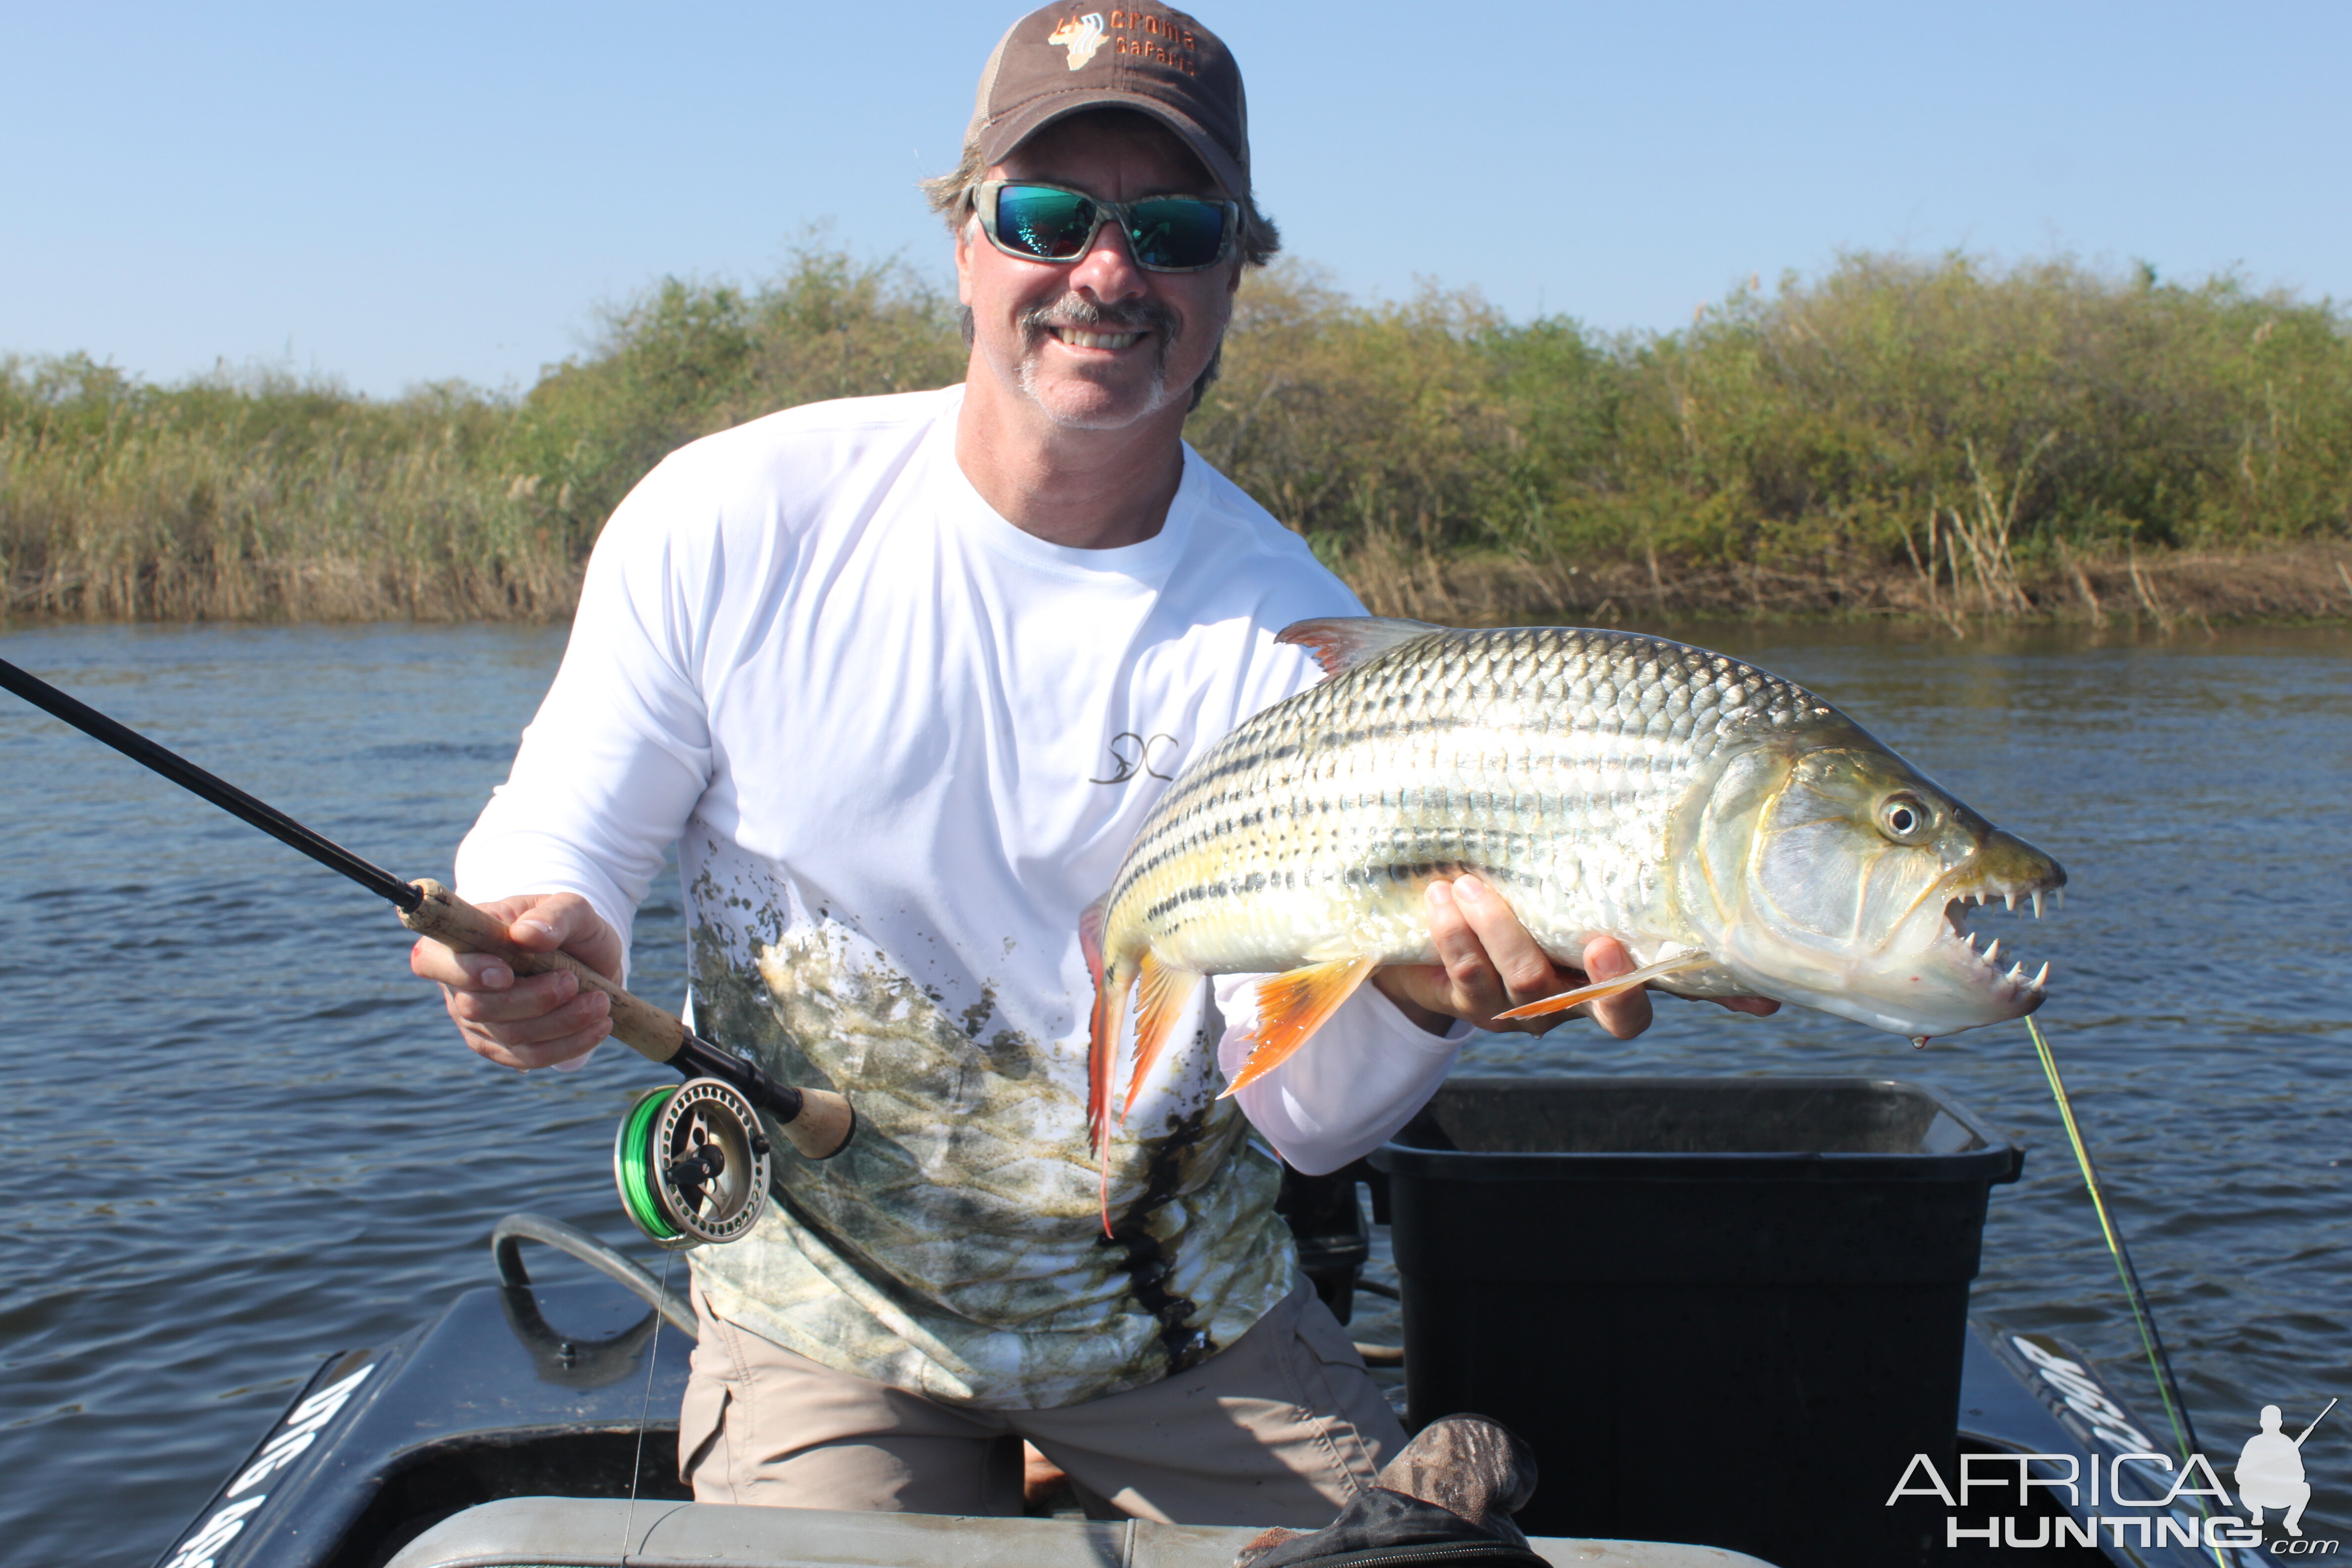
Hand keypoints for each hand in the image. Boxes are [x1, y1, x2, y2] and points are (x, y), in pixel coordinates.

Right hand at [408, 892, 622, 1069]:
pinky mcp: (503, 1048)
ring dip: (561, 1022)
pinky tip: (599, 1025)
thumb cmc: (567, 927)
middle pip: (475, 1006)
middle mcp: (459, 984)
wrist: (588, 959)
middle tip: (572, 981)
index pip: (431, 959)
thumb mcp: (572, 909)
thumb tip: (525, 935)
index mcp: (462, 939)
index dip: (461, 971)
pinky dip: (570, 1044)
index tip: (505, 973)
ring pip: (508, 1035)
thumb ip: (553, 914)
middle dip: (531, 999)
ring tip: (599, 1002)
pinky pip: (530, 1057)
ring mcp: (478, 1021)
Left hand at [1369, 874, 1777, 1038]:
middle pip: (1601, 1009)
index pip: (1646, 1000)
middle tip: (1599, 942)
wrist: (1440, 941)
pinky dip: (1454, 935)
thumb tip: (1745, 954)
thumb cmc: (1532, 914)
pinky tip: (1441, 898)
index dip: (1644, 985)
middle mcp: (1572, 1004)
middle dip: (1604, 980)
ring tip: (1472, 884)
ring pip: (1523, 982)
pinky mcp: (1470, 1001)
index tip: (1633, 947)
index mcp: (1608, 982)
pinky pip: (1468, 973)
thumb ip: (1647, 912)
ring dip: (1500, 930)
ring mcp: (1521, 1009)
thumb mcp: (1585, 907)